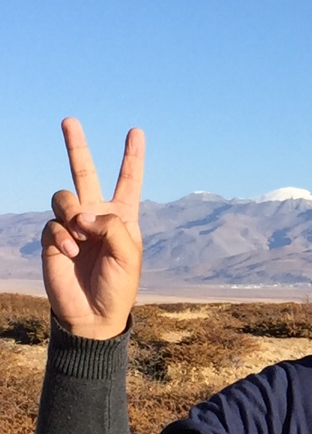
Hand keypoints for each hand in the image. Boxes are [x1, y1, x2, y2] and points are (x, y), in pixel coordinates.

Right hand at [41, 118, 145, 338]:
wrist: (92, 313)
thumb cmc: (118, 285)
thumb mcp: (128, 255)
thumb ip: (112, 227)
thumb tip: (84, 213)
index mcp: (123, 217)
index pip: (128, 181)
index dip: (132, 157)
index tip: (135, 131)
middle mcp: (97, 215)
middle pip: (85, 173)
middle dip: (76, 147)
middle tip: (69, 120)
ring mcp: (73, 225)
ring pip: (64, 196)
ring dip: (72, 212)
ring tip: (81, 235)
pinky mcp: (53, 238)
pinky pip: (54, 223)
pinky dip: (63, 237)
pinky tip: (70, 254)